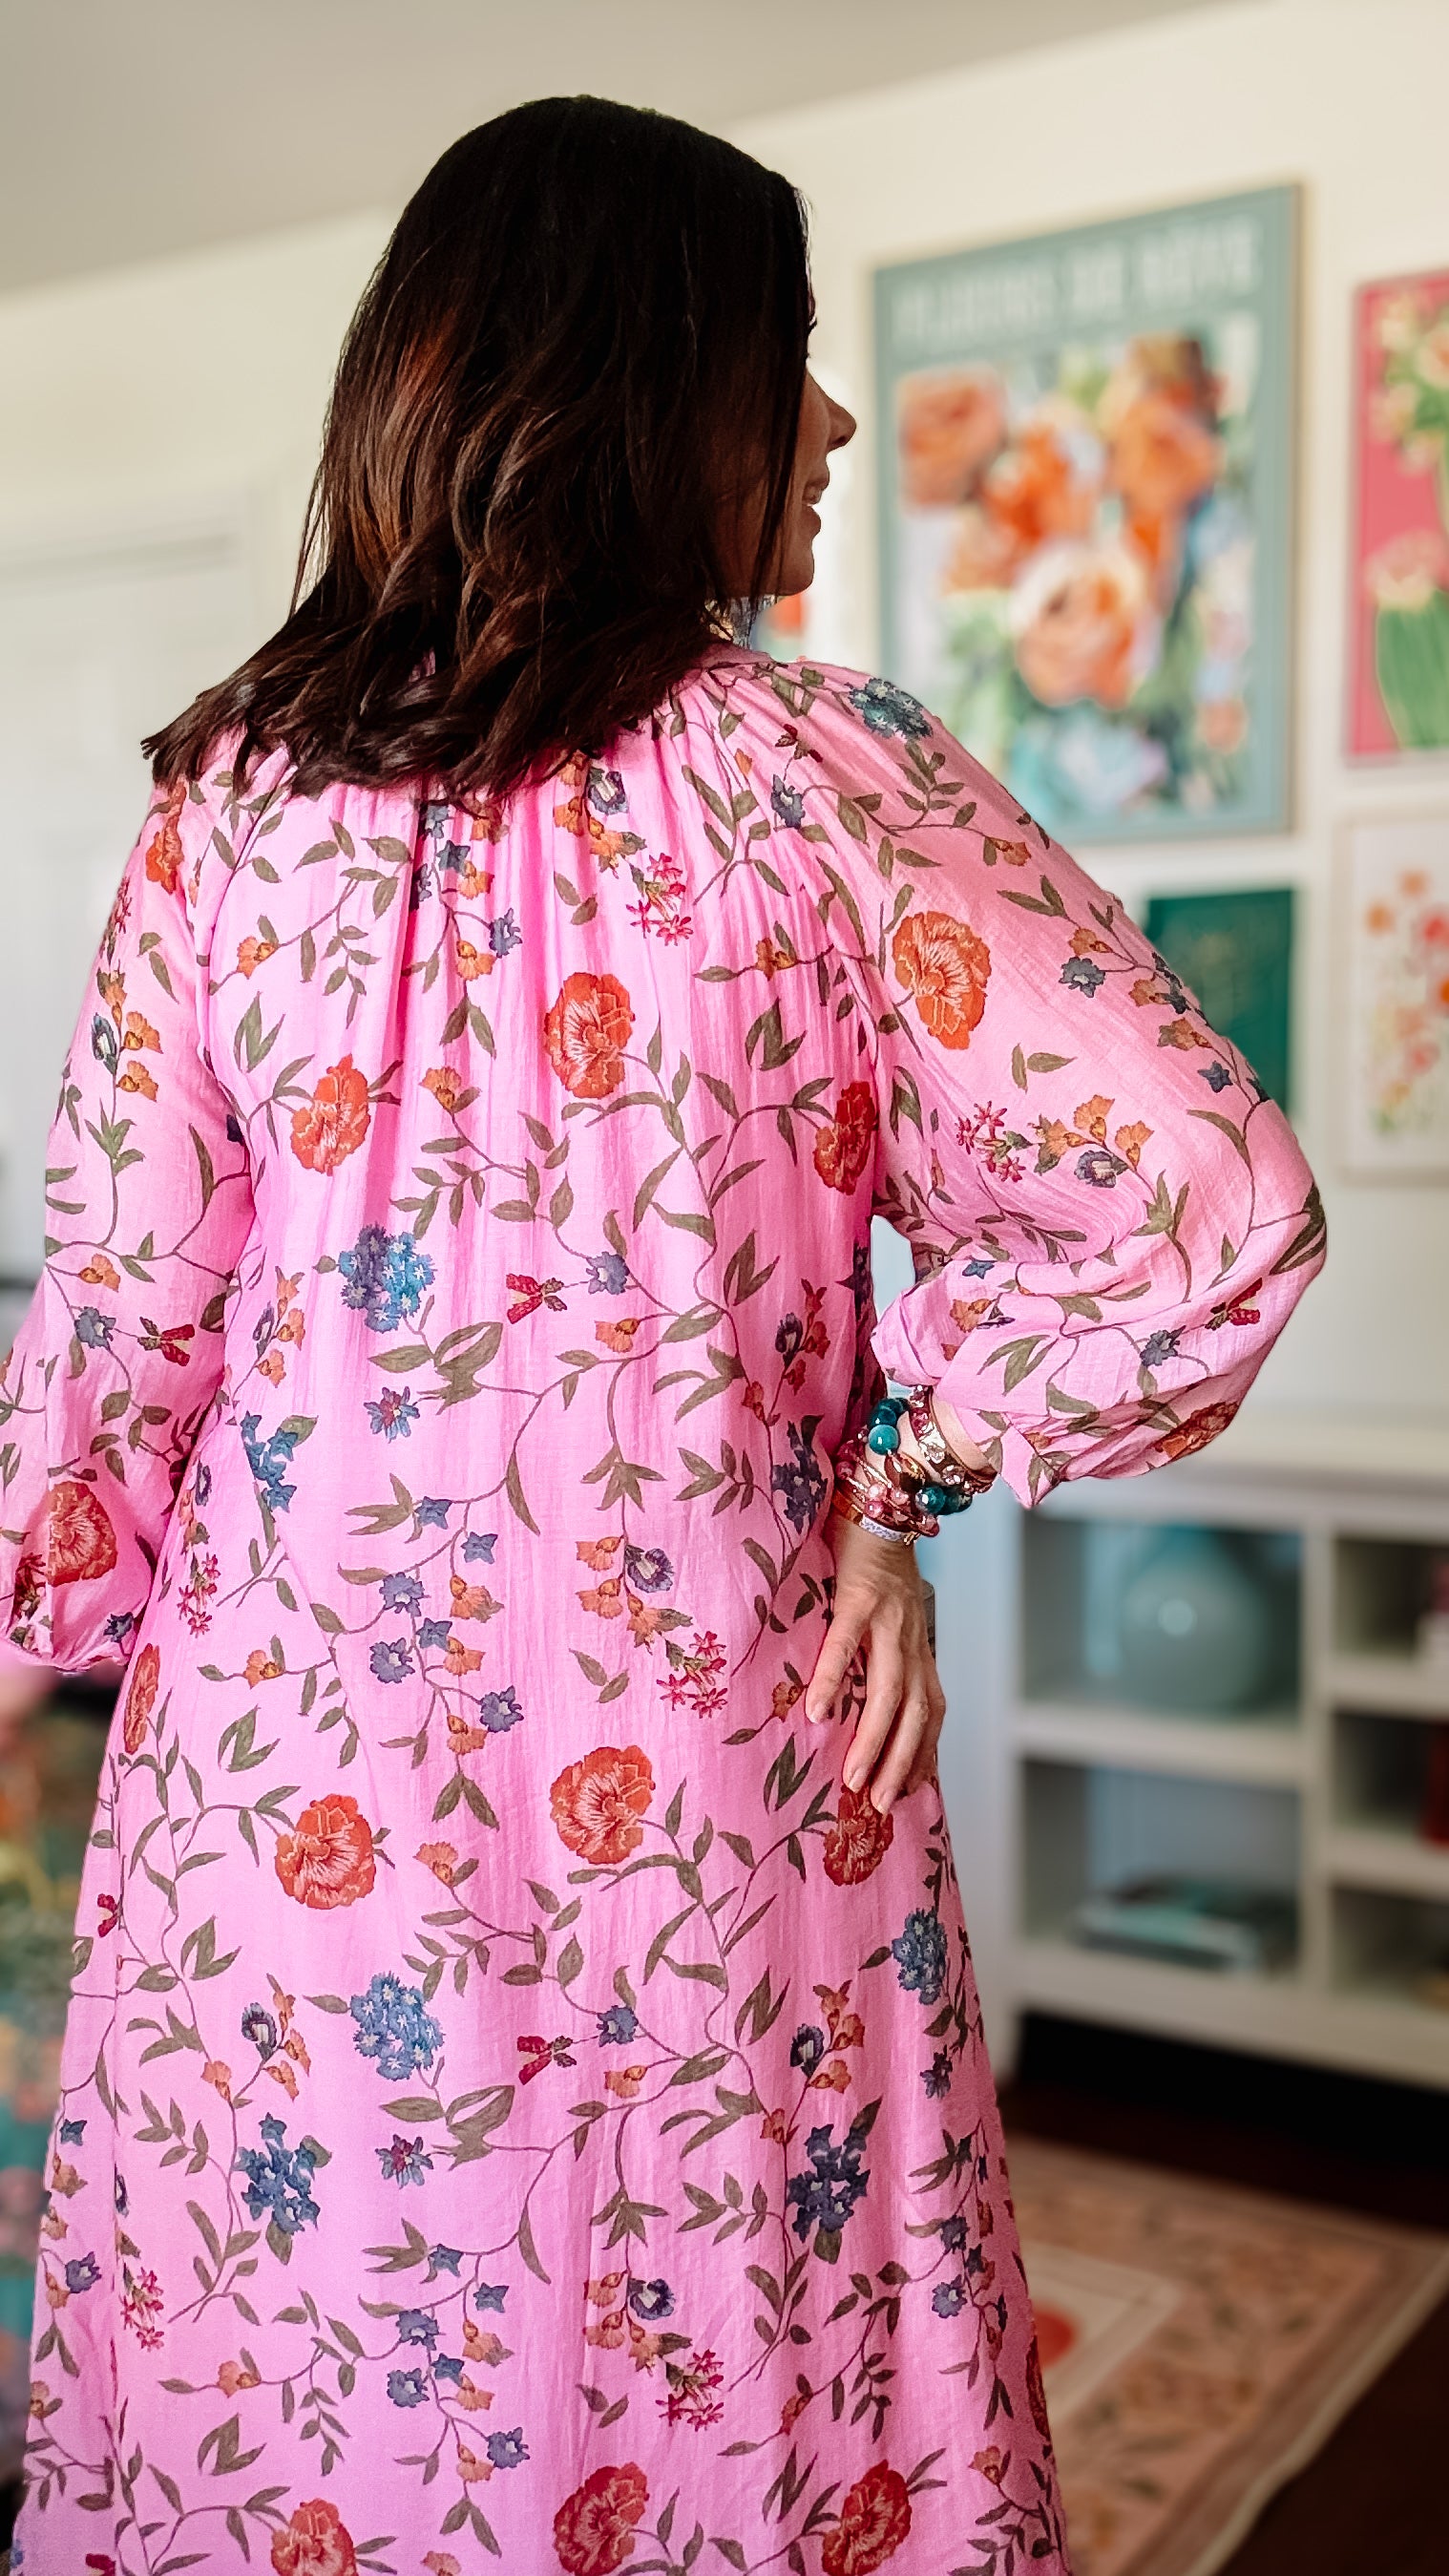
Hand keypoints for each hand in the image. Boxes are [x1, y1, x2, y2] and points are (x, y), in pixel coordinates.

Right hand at [805, 1513, 945, 1814]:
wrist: (880, 1495)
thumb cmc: (874, 1559)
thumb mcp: (889, 1611)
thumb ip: (881, 1648)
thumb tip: (860, 1693)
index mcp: (916, 1644)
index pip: (932, 1711)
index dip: (924, 1753)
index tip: (910, 1792)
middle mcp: (911, 1638)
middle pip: (914, 1714)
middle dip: (899, 1763)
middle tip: (880, 1804)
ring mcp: (888, 1619)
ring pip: (888, 1692)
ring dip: (872, 1740)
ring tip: (852, 1778)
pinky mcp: (859, 1597)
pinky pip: (847, 1645)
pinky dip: (835, 1680)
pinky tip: (817, 1711)